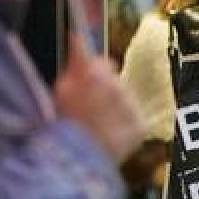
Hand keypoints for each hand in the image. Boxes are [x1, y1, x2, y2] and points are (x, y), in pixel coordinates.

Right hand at [54, 36, 143, 163]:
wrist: (74, 163)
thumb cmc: (62, 126)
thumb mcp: (60, 91)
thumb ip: (73, 62)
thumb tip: (77, 36)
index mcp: (92, 75)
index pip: (99, 62)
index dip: (92, 69)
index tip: (88, 75)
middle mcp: (115, 86)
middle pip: (112, 78)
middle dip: (103, 87)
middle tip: (89, 108)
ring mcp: (129, 107)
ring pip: (124, 96)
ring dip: (115, 105)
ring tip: (99, 124)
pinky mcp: (139, 125)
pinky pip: (133, 116)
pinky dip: (124, 123)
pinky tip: (110, 133)